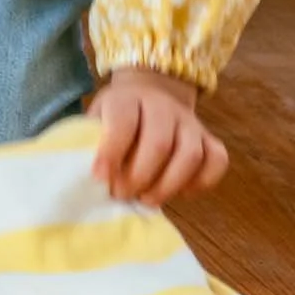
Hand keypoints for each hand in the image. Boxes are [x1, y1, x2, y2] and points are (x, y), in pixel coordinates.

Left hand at [87, 67, 227, 207]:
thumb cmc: (115, 118)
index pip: (123, 120)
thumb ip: (90, 144)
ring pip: (190, 154)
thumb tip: (77, 179)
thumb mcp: (96, 120)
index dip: (111, 150)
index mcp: (128, 99)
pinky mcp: (209, 138)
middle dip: (139, 176)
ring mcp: (190, 122)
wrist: (150, 94)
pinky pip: (217, 160)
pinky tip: (181, 192)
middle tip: (122, 195)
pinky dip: (201, 182)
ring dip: (168, 185)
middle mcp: (162, 106)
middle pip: (159, 142)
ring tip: (147, 200)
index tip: (99, 178)